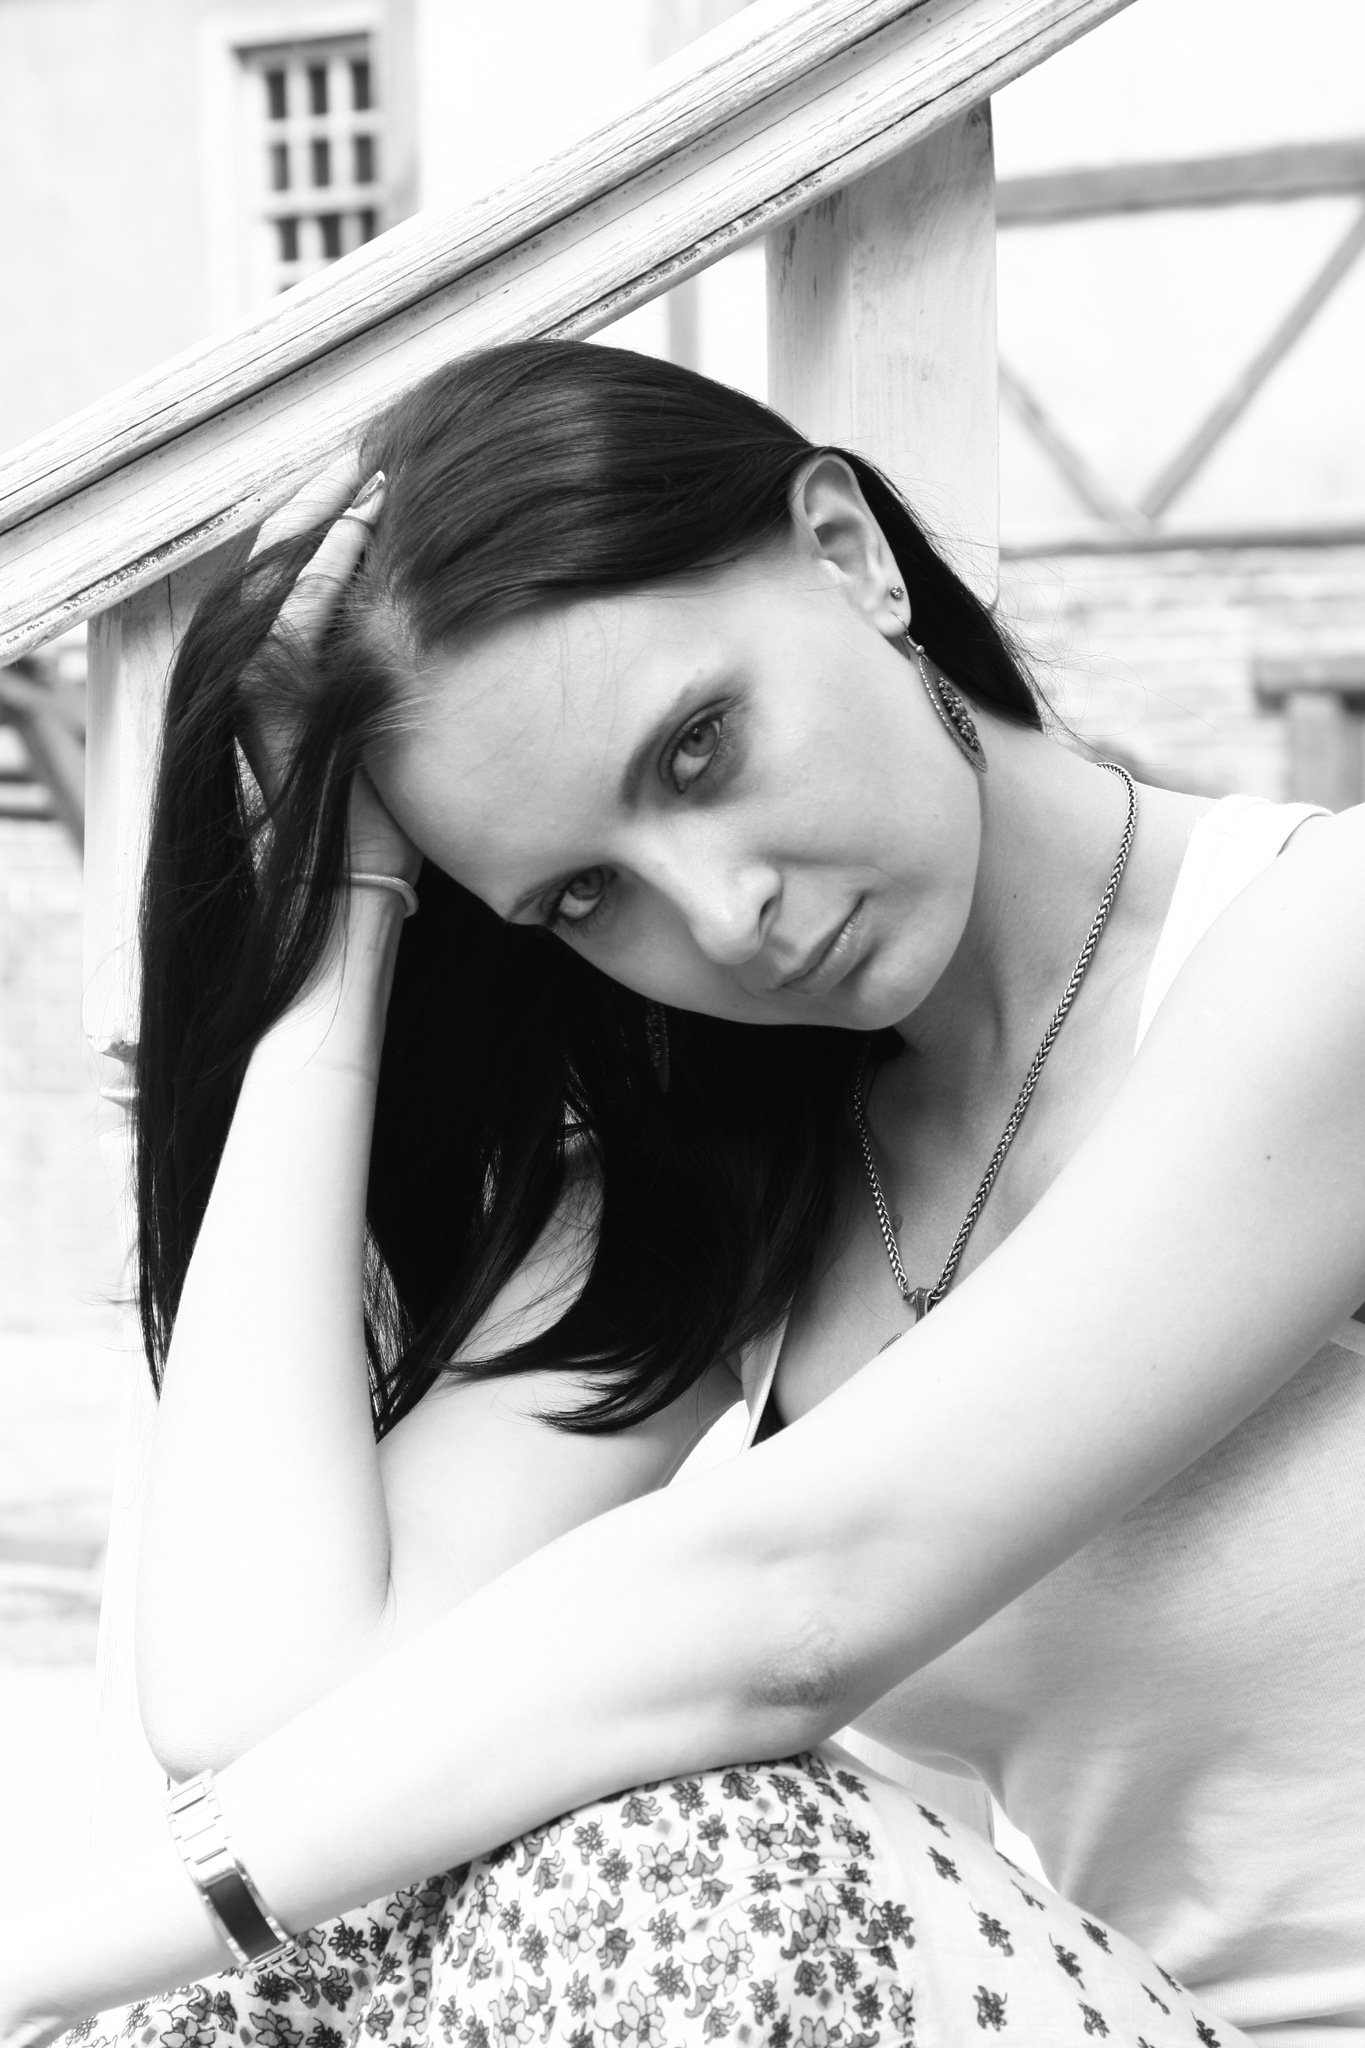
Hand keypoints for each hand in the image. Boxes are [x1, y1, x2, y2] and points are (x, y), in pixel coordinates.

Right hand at [246, 455, 417, 883]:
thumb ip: (373, 662)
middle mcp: (246, 666)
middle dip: (322, 495)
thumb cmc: (370, 819)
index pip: (285, 562)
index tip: (372, 474)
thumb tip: (421, 608)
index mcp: (264, 665)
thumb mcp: (372, 720)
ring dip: (329, 516)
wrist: (346, 893)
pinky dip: (330, 562)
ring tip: (373, 473)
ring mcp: (251, 681)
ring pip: (283, 569)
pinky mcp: (269, 700)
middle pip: (276, 550)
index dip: (323, 511)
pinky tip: (366, 524)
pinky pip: (298, 611)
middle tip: (371, 452)